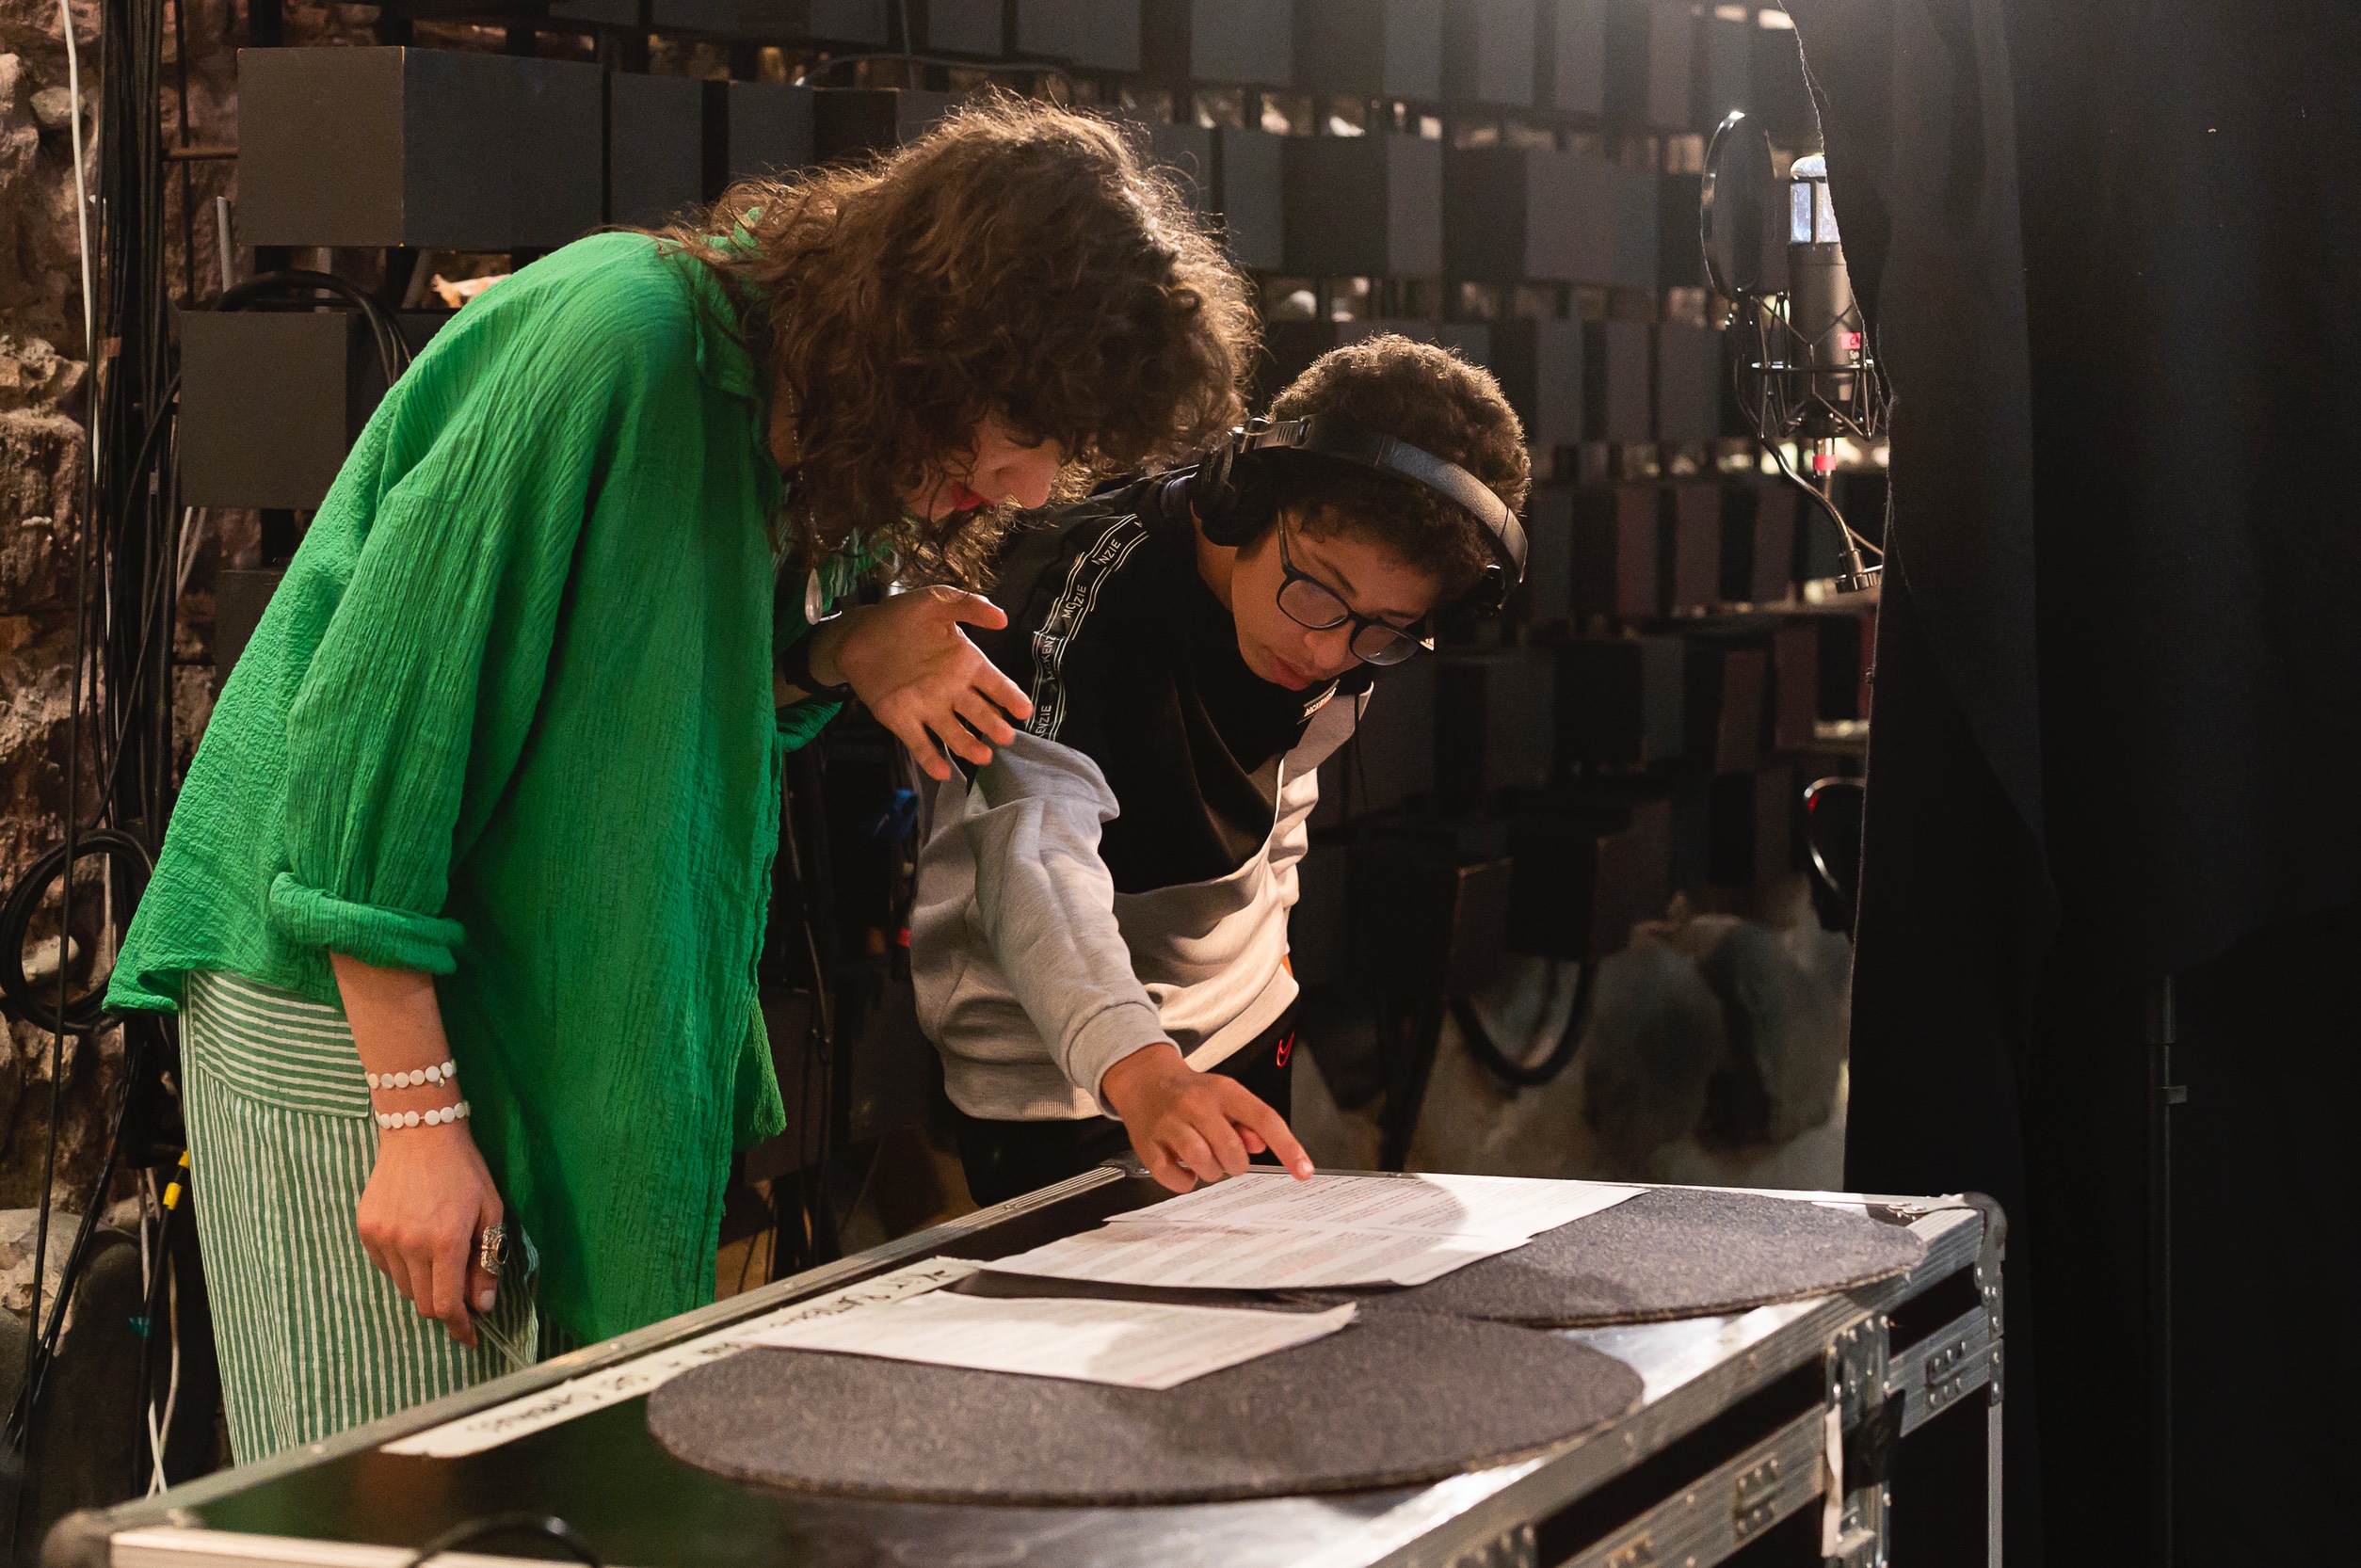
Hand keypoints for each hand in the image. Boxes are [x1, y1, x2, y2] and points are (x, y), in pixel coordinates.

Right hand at [356, 1121, 503, 1348]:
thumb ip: (485, 1262)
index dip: (459, 1327)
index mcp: (445, 1241)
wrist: (420, 1134)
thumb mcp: (490, 1212)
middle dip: (444, 1307)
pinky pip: (385, 1266)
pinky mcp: (366, 1229)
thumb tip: (482, 1305)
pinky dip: (403, 1267)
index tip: (469, 1338)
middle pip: (422, 1302)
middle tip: (460, 1293)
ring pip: (403, 1287)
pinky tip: (417, 1242)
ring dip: (423, 1284)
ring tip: (439, 1256)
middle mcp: (409, 1244)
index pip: (445, 1305)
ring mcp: (383, 1237)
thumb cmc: (464, 1171)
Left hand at [813, 587, 1034, 780]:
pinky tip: (942, 772)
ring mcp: (927, 707)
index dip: (1010, 697)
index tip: (1024, 710)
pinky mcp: (901, 719)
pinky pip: (919, 742)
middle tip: (1005, 736)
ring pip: (953, 732)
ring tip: (982, 756)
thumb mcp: (936, 601)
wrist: (857, 633)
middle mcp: (951, 690)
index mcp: (965, 663)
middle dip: (993, 725)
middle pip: (978, 712)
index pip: (995, 684)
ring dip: (967, 745)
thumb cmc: (900, 617)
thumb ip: (968, 606)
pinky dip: (930, 757)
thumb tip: (1002, 618)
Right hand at [1099, 1043, 1313, 1193]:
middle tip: (1226, 1157)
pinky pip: (1173, 1176)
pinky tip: (1185, 1170)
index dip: (1287, 1147)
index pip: (1264, 1119)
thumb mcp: (1225, 1096)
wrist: (1144, 1080)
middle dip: (1236, 1164)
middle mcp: (1196, 1104)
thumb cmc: (1192, 1094)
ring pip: (1203, 1162)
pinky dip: (1185, 1182)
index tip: (1303, 1171)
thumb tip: (1261, 1145)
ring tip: (1206, 1162)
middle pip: (1232, 1149)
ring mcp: (1170, 1124)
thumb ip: (1249, 1121)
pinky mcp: (1148, 1144)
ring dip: (1211, 1172)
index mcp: (1223, 1091)